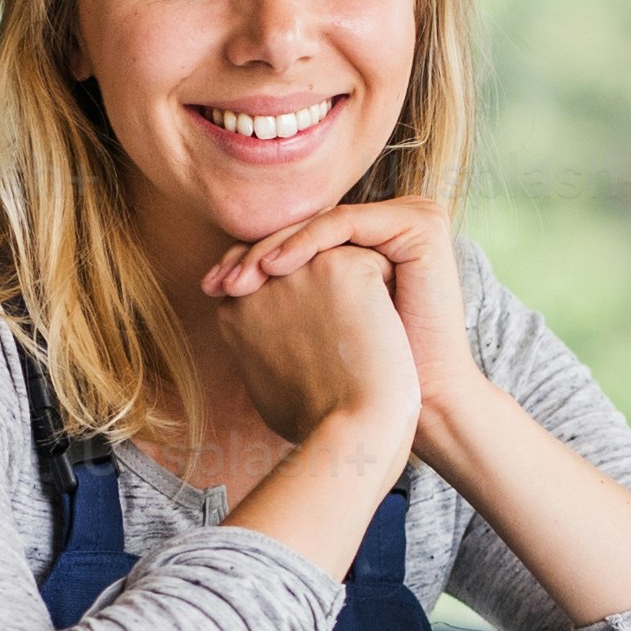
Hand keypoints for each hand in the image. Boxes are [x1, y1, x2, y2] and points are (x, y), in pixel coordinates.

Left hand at [207, 199, 482, 421]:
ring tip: (237, 281)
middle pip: (306, 230)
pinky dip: (304, 241)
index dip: (252, 263)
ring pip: (321, 224)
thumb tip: (217, 298)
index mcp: (366, 251)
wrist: (397, 409)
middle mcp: (389, 229)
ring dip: (271, 249)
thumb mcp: (310, 332)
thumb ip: (279, 306)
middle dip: (253, 256)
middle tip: (215, 283)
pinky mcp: (418, 225)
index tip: (212, 288)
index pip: (300, 242)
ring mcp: (407, 222)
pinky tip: (271, 270)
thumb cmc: (351, 385)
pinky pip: (344, 223)